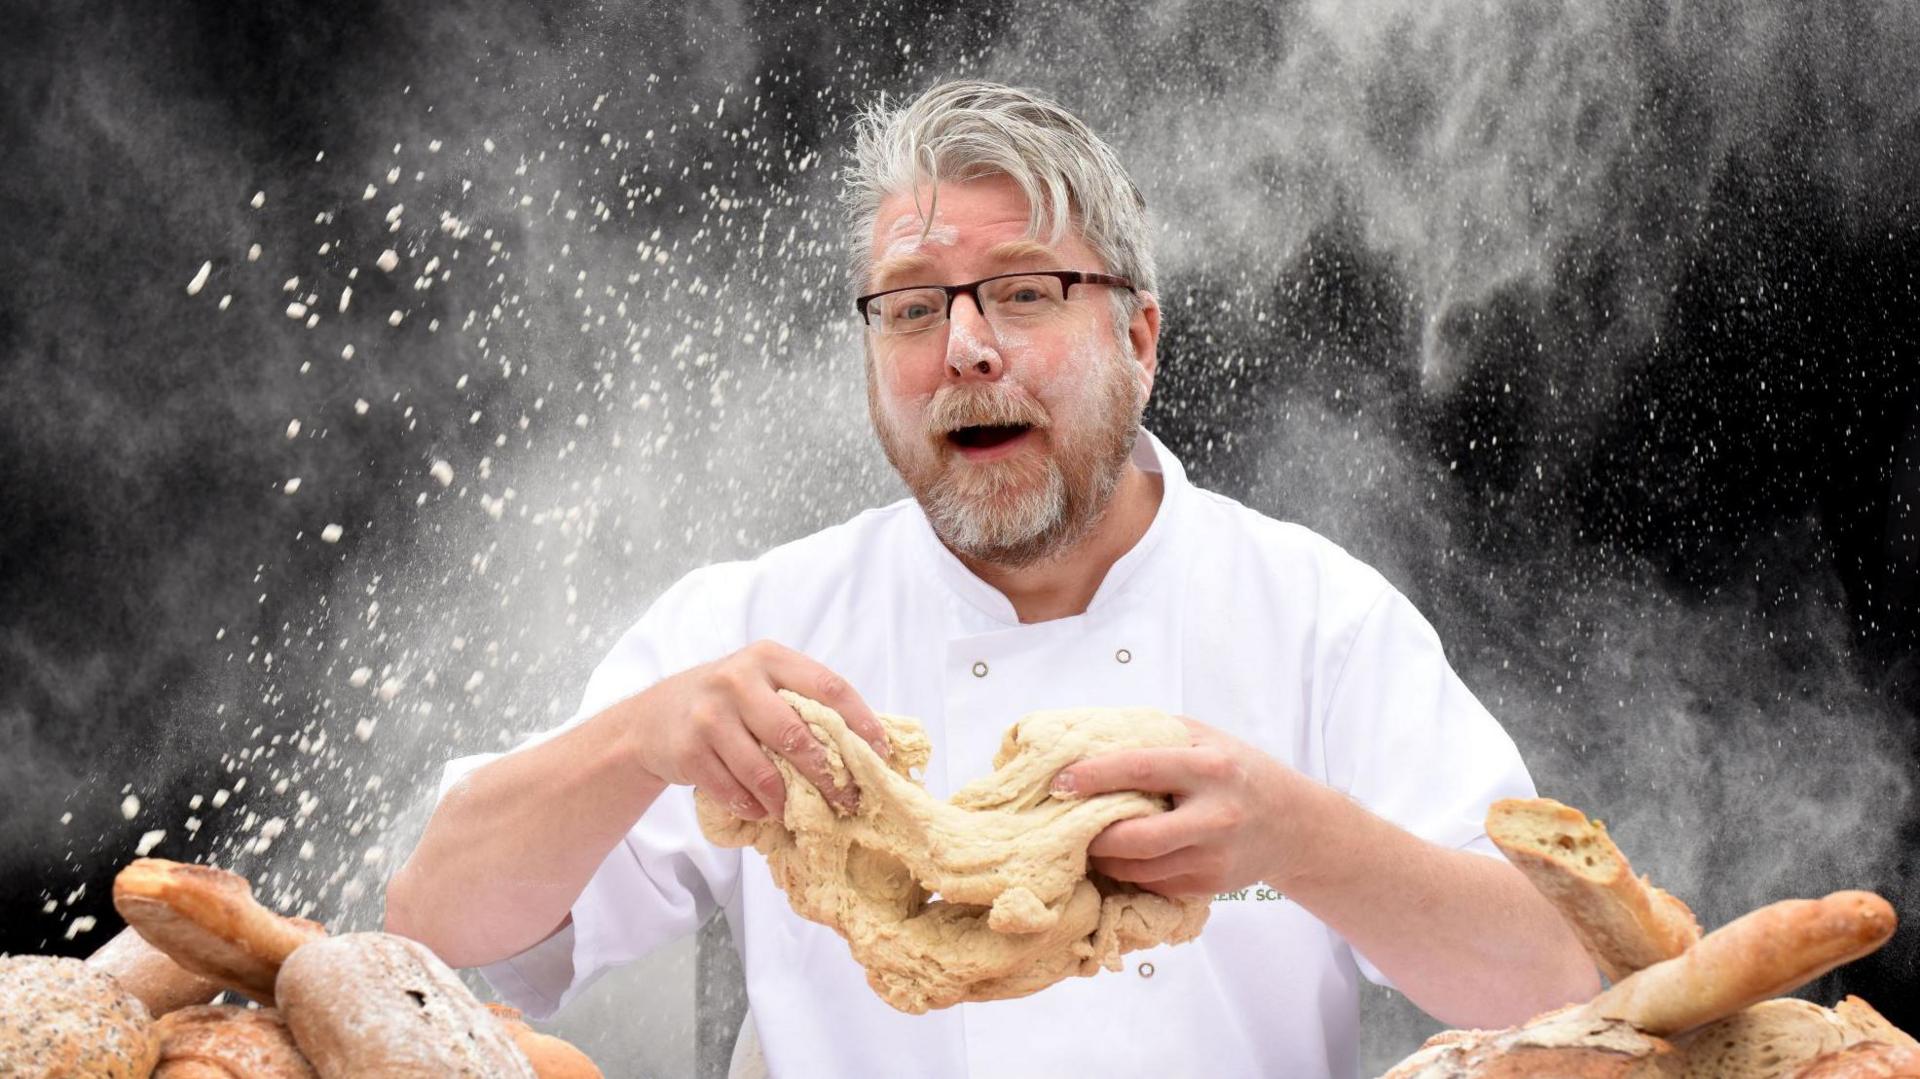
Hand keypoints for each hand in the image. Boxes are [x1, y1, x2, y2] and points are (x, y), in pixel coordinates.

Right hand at [627, 640, 887, 821]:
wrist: (654, 717)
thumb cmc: (728, 702)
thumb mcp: (764, 684)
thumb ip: (805, 702)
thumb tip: (869, 743)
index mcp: (770, 658)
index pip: (827, 686)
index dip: (860, 721)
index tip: (881, 753)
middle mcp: (738, 680)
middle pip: (797, 734)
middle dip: (828, 775)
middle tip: (848, 800)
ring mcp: (710, 715)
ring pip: (763, 771)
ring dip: (788, 801)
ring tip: (802, 813)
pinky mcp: (688, 751)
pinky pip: (733, 791)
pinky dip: (754, 807)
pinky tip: (764, 811)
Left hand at [1049, 717, 1296, 896]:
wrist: (1294, 824)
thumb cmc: (1239, 771)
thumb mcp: (1206, 738)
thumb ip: (1156, 736)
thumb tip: (1091, 738)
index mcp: (1210, 768)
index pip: (1140, 770)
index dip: (1093, 776)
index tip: (1059, 781)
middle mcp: (1215, 816)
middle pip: (1135, 838)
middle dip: (1092, 835)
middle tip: (1065, 822)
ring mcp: (1213, 858)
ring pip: (1139, 868)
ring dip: (1104, 858)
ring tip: (1084, 841)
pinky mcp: (1210, 886)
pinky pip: (1153, 884)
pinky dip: (1127, 872)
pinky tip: (1114, 857)